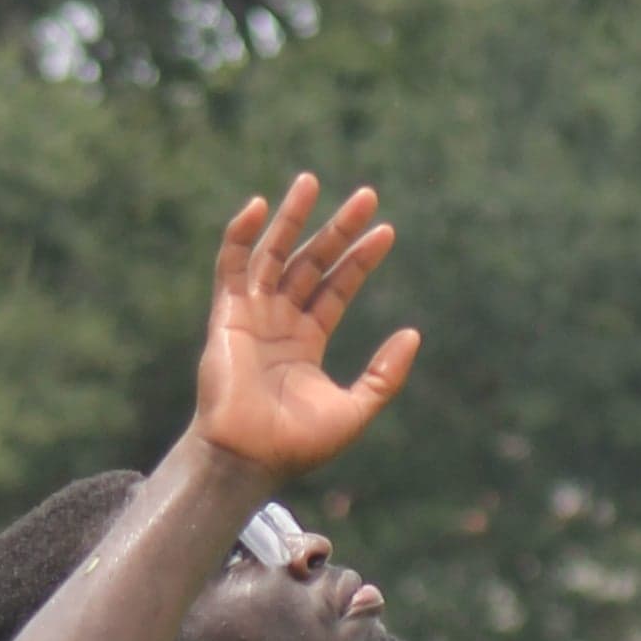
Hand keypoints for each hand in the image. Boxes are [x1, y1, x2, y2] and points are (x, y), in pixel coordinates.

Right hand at [190, 176, 416, 477]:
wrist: (249, 459)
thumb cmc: (297, 444)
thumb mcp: (357, 409)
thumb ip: (385, 374)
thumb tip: (413, 333)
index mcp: (306, 343)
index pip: (337, 289)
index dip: (360, 260)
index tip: (387, 232)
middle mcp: (279, 323)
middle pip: (312, 263)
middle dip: (337, 229)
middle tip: (367, 195)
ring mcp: (251, 316)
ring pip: (273, 254)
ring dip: (291, 218)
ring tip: (313, 181)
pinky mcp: (226, 315)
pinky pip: (231, 266)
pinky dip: (240, 236)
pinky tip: (259, 206)